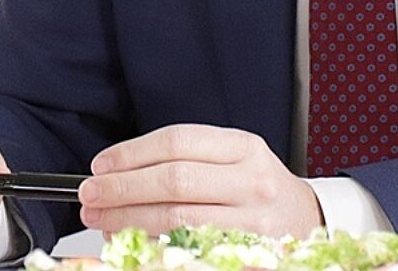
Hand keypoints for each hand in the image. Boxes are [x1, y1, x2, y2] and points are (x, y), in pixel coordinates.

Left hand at [79, 124, 321, 238]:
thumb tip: (120, 171)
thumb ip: (186, 159)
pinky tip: (130, 239)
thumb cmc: (259, 188)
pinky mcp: (247, 254)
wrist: (305, 220)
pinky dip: (151, 244)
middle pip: (174, 180)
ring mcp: (252, 222)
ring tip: (101, 218)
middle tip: (92, 193)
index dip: (132, 153)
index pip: (177, 142)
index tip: (102, 165)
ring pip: (177, 219)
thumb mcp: (235, 158)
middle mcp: (252, 181)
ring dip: (128, 218)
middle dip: (122, 187)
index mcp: (245, 148)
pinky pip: (187, 248)